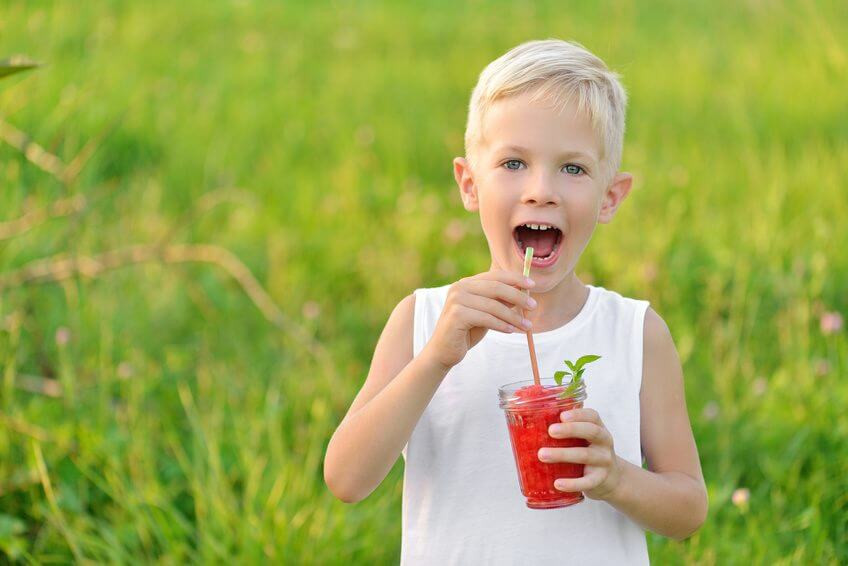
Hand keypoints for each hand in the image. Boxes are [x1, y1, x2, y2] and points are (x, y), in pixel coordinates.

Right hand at [421, 270, 535, 370]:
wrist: (443, 351)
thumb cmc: (466, 331)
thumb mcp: (486, 313)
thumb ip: (500, 302)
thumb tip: (523, 293)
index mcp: (466, 283)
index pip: (495, 275)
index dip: (515, 278)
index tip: (532, 284)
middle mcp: (459, 287)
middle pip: (496, 288)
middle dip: (518, 297)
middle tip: (533, 306)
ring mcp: (456, 300)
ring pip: (493, 305)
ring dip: (513, 316)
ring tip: (527, 326)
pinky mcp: (456, 315)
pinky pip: (486, 318)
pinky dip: (501, 325)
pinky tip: (511, 331)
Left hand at [539, 408, 622, 500]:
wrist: (612, 479)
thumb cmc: (588, 452)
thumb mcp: (583, 438)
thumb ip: (565, 430)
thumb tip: (530, 423)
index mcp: (598, 428)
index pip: (592, 416)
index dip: (578, 414)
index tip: (561, 415)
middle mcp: (604, 442)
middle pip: (592, 431)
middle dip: (571, 430)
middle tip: (550, 431)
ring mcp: (604, 461)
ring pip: (585, 455)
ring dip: (563, 454)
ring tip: (542, 455)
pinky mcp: (600, 479)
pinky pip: (587, 482)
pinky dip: (572, 483)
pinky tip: (558, 483)